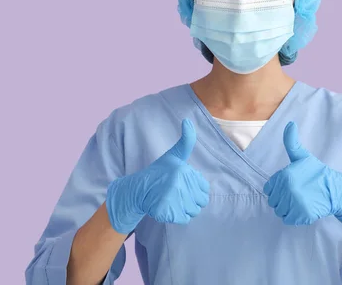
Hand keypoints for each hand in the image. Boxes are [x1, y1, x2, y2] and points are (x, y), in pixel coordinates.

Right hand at [106, 119, 209, 233]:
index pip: (204, 190)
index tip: (181, 184)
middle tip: (175, 193)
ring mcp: (172, 198)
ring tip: (171, 199)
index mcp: (183, 171)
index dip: (194, 189)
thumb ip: (186, 141)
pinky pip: (183, 219)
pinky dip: (176, 216)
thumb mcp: (173, 155)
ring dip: (184, 209)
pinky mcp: (166, 212)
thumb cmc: (158, 172)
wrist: (137, 190)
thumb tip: (187, 120)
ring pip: (192, 212)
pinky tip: (167, 207)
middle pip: (200, 202)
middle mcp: (178, 184)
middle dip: (190, 200)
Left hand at [263, 121, 341, 235]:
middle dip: (283, 198)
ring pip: (279, 211)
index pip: (269, 188)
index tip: (290, 185)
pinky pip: (288, 219)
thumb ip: (292, 142)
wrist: (335, 190)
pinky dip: (294, 217)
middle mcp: (288, 190)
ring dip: (288, 208)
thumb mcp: (302, 156)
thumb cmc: (317, 173)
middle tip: (297, 193)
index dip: (278, 188)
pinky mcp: (302, 216)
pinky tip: (303, 209)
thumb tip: (290, 124)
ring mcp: (295, 204)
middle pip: (273, 200)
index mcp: (285, 176)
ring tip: (300, 200)